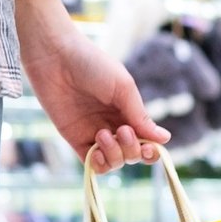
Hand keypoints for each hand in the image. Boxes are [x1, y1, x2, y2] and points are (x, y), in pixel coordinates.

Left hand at [22, 27, 169, 172]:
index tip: (148, 147)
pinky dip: (99, 164)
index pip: (147, 140)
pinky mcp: (75, 139)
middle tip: (122, 130)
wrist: (56, 57)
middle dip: (131, 149)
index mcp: (129, 111)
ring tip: (102, 134)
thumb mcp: (123, 88)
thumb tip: (164, 139)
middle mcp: (114, 125)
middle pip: (132, 154)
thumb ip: (140, 116)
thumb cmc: (92, 64)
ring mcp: (95, 133)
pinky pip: (93, 164)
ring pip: (115, 162)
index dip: (151, 151)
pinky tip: (96, 150)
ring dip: (115, 155)